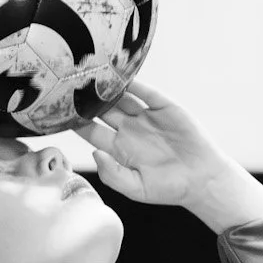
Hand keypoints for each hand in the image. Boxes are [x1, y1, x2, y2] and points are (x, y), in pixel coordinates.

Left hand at [80, 81, 262, 229]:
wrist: (202, 179)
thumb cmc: (169, 188)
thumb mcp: (136, 188)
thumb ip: (112, 174)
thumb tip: (94, 152)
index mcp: (119, 149)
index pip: (91, 131)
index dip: (76, 122)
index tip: (60, 112)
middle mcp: (129, 130)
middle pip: (101, 110)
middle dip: (87, 99)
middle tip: (69, 84)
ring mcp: (145, 117)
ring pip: (121, 97)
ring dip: (107, 87)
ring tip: (91, 73)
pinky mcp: (163, 107)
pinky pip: (145, 91)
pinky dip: (133, 82)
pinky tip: (119, 74)